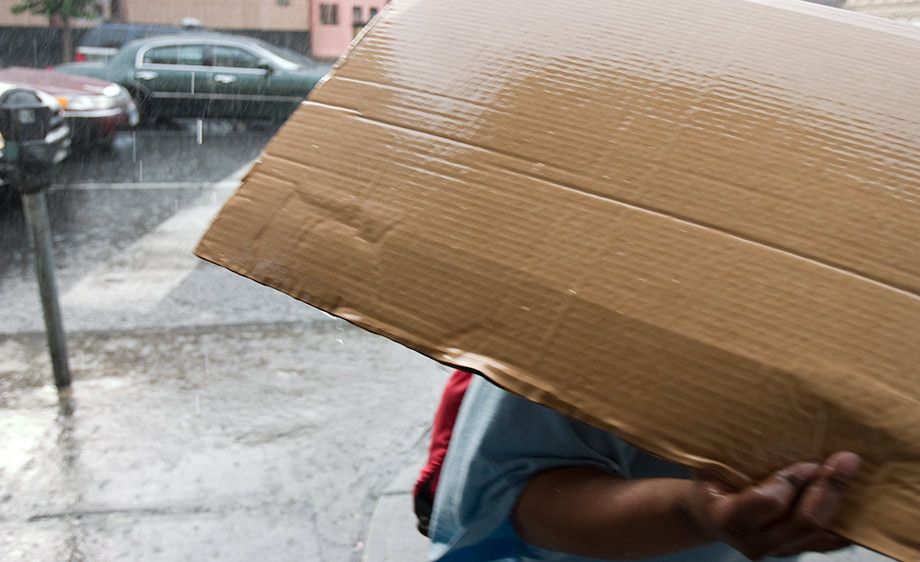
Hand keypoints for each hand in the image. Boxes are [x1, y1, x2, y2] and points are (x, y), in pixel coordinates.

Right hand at [685, 452, 860, 559]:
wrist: (708, 516)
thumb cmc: (711, 480)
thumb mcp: (710, 463)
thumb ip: (733, 450)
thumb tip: (765, 410)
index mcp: (727, 518)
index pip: (768, 502)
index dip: (792, 481)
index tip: (808, 461)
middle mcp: (754, 542)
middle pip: (803, 522)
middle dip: (828, 489)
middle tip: (845, 460)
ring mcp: (777, 551)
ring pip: (820, 533)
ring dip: (838, 500)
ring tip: (849, 471)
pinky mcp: (794, 551)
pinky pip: (828, 541)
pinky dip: (843, 519)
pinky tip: (851, 495)